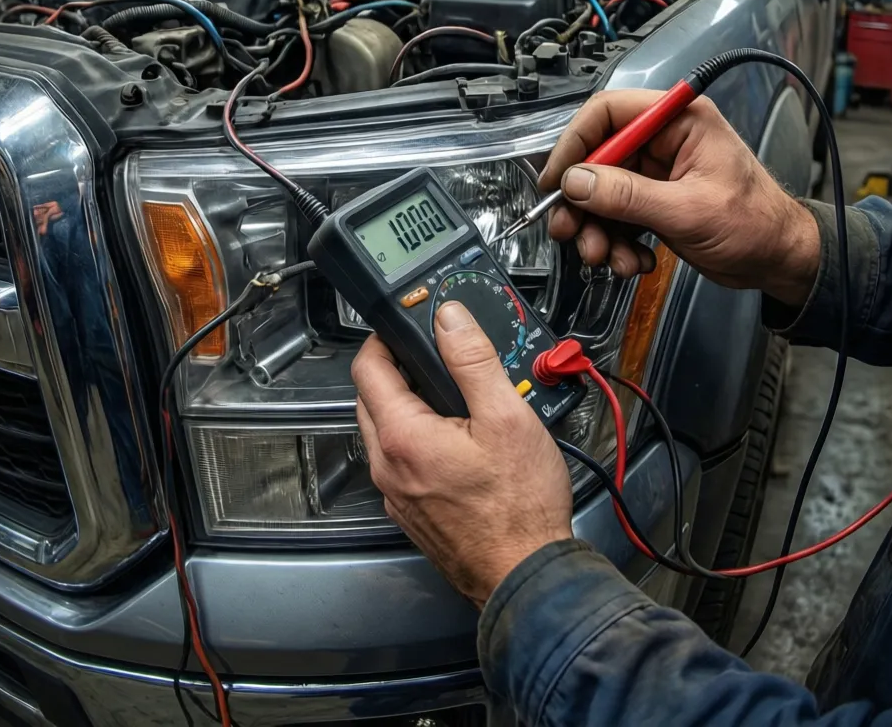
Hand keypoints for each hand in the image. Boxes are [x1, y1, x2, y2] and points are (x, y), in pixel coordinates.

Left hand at [352, 302, 572, 607]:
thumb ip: (472, 361)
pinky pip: (399, 462)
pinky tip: (455, 443)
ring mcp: (395, 493)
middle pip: (370, 399)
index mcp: (402, 436)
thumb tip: (449, 318)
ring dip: (406, 407)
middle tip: (435, 359)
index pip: (367, 367)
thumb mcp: (506, 416)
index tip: (405, 326)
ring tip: (453, 399)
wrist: (525, 573)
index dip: (383, 338)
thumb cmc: (519, 506)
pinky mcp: (410, 511)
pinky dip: (416, 441)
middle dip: (396, 371)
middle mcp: (387, 467)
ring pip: (384, 432)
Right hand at [539, 90, 819, 307]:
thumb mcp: (687, 211)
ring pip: (600, 193)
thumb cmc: (755, 225)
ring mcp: (656, 173)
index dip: (574, 143)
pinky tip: (633, 261)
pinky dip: (614, 243)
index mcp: (679, 121)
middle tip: (569, 230)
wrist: (779, 261)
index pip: (608, 112)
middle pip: (596, 158)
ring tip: (607, 258)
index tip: (556, 180)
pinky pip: (614, 217)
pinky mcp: (652, 201)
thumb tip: (575, 182)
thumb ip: (627, 196)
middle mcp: (663, 141)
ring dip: (596, 230)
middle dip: (581, 201)